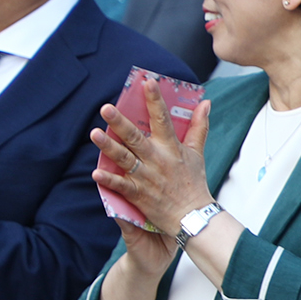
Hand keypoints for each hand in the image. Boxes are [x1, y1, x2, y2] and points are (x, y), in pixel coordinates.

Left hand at [90, 78, 213, 239]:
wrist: (194, 217)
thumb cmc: (194, 183)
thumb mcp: (198, 153)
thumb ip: (199, 126)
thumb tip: (205, 103)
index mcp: (171, 148)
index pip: (163, 119)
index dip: (155, 100)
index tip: (147, 82)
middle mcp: (157, 160)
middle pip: (136, 138)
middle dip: (121, 123)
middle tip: (106, 108)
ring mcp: (147, 178)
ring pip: (124, 159)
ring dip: (109, 147)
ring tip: (95, 134)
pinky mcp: (139, 195)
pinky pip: (121, 187)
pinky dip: (109, 181)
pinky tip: (96, 173)